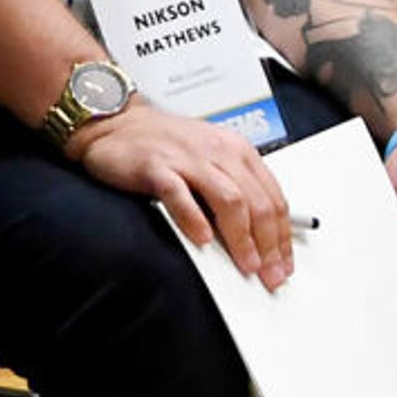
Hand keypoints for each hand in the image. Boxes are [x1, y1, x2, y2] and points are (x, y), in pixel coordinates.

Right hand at [69, 105, 295, 286]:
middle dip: (269, 245)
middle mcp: (216, 151)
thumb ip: (235, 189)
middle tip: (271, 275)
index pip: (273, 197)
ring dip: (242, 238)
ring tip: (246, 264)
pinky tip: (202, 238)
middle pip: (257, 202)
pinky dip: (194, 219)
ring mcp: (185, 157)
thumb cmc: (162, 143)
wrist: (113, 121)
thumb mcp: (209, 158)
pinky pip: (179, 194)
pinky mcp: (155, 166)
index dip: (282, 237)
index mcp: (235, 149)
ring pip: (229, 200)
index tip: (283, 264)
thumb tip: (260, 237)